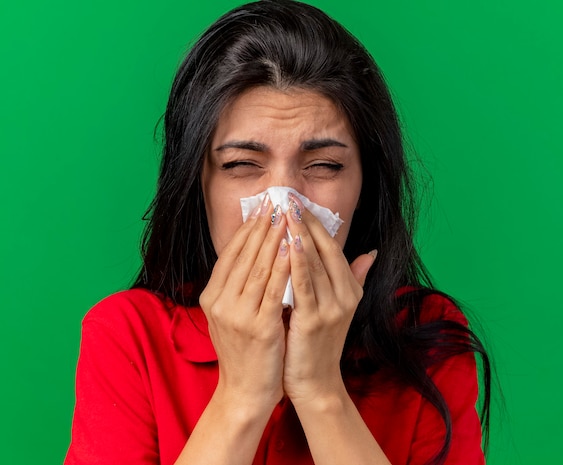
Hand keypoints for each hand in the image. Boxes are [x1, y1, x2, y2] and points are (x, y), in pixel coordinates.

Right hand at [199, 196, 290, 407]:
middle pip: (244, 255)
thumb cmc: (243, 350)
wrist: (244, 391)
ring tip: (286, 215)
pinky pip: (273, 290)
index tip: (262, 206)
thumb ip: (238, 285)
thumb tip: (253, 252)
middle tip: (276, 199)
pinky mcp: (258, 327)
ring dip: (274, 238)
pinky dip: (282, 266)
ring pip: (258, 267)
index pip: (230, 253)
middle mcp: (220, 302)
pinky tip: (291, 248)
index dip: (247, 228)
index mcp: (212, 296)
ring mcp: (237, 315)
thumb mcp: (231, 314)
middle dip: (262, 225)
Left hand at [282, 194, 375, 404]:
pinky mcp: (314, 320)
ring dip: (300, 234)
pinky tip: (287, 243)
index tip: (299, 202)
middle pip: (325, 250)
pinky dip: (296, 262)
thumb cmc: (320, 343)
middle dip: (307, 222)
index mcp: (351, 290)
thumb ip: (355, 278)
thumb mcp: (341, 308)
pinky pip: (304, 284)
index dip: (317, 223)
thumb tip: (370, 252)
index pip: (332, 248)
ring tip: (286, 211)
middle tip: (289, 197)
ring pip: (315, 262)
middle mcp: (345, 296)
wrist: (315, 382)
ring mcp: (332, 308)